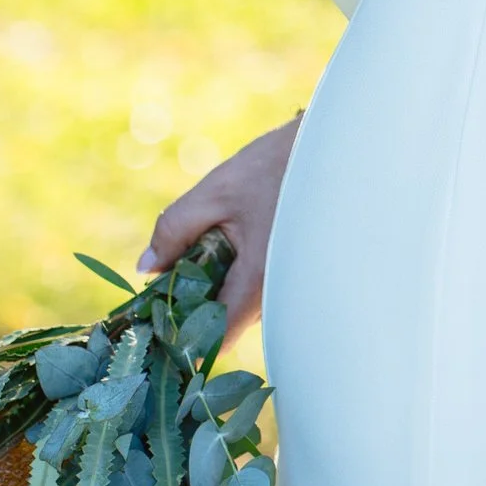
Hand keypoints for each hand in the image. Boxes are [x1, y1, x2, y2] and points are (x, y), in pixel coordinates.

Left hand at [139, 118, 300, 339]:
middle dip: (198, 298)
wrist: (337, 145)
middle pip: (228, 321)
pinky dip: (243, 272)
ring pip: (245, 304)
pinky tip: (242, 236)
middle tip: (182, 261)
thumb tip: (147, 268)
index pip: (215, 340)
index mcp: (259, 281)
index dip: (183, 333)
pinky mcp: (301, 272)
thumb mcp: (218, 190)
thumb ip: (174, 229)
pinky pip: (262, 288)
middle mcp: (282, 294)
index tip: (160, 309)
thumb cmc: (279, 166)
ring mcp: (295, 285)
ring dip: (222, 283)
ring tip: (218, 239)